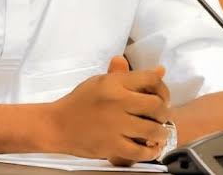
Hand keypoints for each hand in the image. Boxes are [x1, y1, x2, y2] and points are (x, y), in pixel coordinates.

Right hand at [49, 56, 169, 163]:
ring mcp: (116, 125)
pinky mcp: (112, 146)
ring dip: (161, 133)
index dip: (163, 88)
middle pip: (156, 106)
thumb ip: (129, 76)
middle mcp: (117, 102)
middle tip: (161, 117)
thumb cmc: (80, 101)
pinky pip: (141, 152)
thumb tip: (160, 70)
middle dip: (164, 113)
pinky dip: (151, 152)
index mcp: (114, 83)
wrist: (58, 125)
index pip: (150, 79)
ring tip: (158, 133)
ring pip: (153, 130)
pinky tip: (150, 147)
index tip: (162, 97)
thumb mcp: (101, 82)